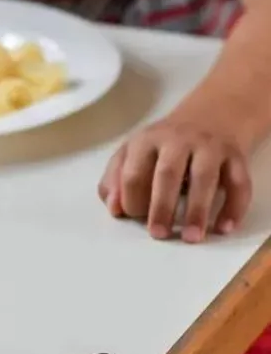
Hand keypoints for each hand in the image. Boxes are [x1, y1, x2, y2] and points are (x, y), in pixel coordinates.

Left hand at [98, 118, 251, 242]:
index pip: (133, 174)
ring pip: (205, 178)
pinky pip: (239, 183)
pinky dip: (234, 207)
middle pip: (167, 174)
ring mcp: (210, 146)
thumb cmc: (163, 145)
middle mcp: (178, 140)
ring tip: (191, 237)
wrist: (210, 116)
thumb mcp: (133, 153)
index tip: (136, 218)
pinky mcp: (236, 156)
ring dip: (197, 210)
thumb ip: (116, 180)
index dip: (132, 199)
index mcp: (146, 141)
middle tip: (158, 234)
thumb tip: (114, 209)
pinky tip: (224, 228)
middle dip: (161, 207)